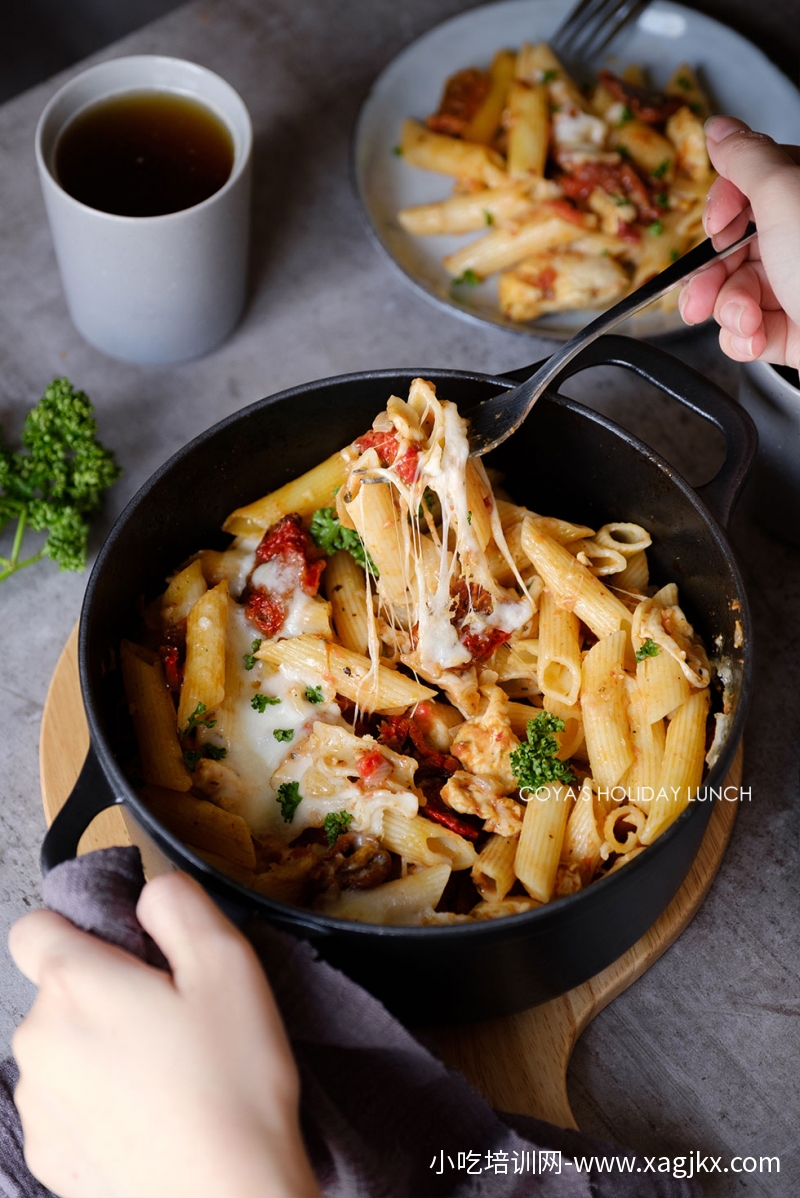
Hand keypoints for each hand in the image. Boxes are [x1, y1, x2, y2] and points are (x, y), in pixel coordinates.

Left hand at [9, 872, 319, 1197]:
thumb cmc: (230, 1086)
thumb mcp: (228, 964)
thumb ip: (179, 904)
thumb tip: (149, 893)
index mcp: (75, 985)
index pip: (35, 927)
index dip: (80, 926)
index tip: (128, 950)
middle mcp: (38, 1041)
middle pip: (58, 989)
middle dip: (106, 990)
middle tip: (173, 1016)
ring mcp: (38, 1104)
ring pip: (62, 1045)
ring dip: (101, 1045)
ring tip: (168, 1072)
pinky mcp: (50, 1154)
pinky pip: (67, 1101)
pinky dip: (100, 1099)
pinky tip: (151, 1114)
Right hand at [679, 116, 799, 367]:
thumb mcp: (784, 197)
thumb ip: (746, 159)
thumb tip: (719, 128)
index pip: (751, 188)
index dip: (722, 208)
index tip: (716, 226)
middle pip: (732, 248)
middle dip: (710, 276)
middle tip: (703, 292)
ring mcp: (795, 287)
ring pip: (733, 292)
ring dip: (727, 311)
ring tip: (745, 321)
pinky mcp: (791, 330)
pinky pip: (746, 330)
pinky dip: (742, 338)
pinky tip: (754, 338)